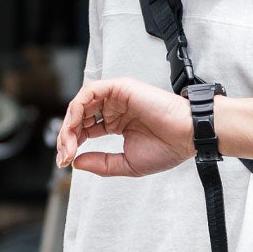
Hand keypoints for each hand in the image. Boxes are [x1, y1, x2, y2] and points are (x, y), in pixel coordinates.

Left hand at [56, 79, 193, 176]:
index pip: (85, 129)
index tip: (66, 162)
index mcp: (116, 123)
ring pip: (80, 104)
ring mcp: (116, 97)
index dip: (72, 144)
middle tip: (64, 155)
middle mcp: (114, 108)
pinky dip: (77, 108)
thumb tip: (75, 162)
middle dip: (67, 136)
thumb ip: (101, 163)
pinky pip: (89, 92)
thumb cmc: (166, 149)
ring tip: (69, 144)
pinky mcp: (120, 88)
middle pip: (79, 117)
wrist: (187, 136)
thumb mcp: (126, 164)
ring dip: (69, 123)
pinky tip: (75, 126)